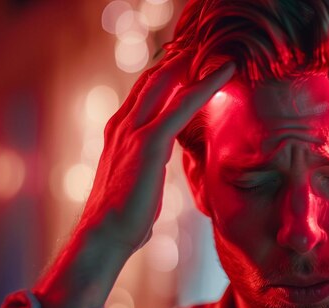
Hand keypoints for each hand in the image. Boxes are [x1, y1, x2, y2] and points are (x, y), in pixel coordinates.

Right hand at [33, 56, 234, 307]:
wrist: (104, 236)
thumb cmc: (122, 220)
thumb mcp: (136, 186)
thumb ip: (143, 171)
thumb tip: (149, 181)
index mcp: (119, 134)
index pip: (144, 95)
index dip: (166, 77)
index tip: (188, 66)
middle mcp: (123, 125)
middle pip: (153, 81)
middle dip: (178, 62)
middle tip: (203, 50)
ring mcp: (133, 131)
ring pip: (167, 85)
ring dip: (192, 64)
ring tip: (217, 54)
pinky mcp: (148, 142)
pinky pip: (182, 105)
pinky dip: (205, 86)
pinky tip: (224, 74)